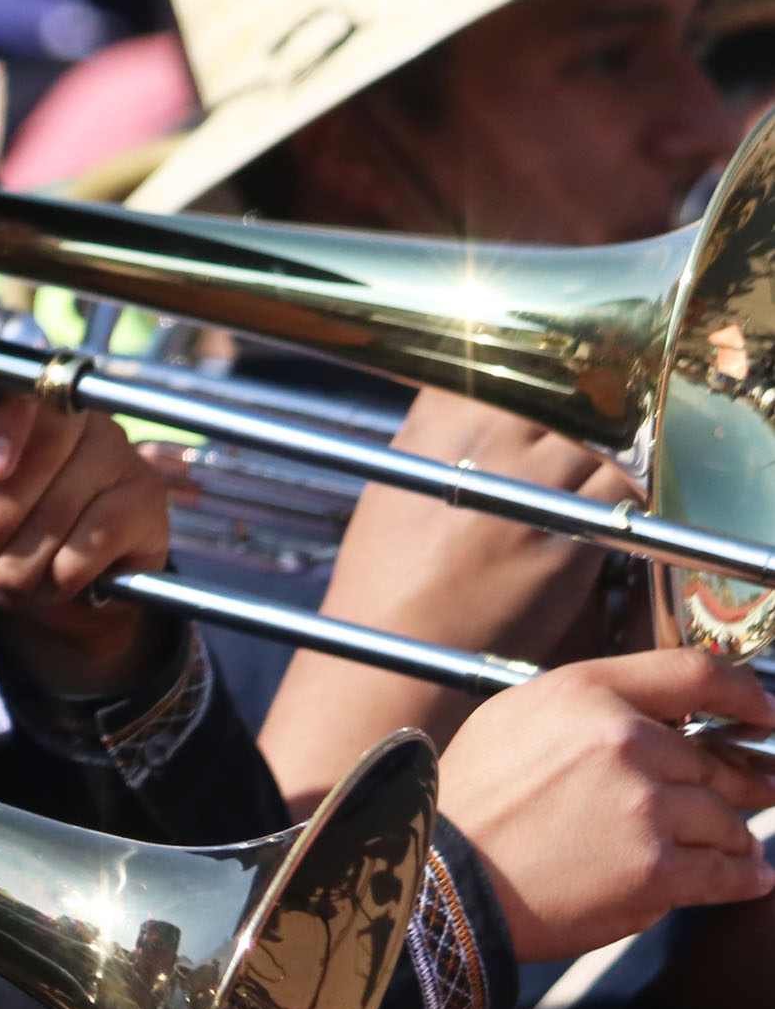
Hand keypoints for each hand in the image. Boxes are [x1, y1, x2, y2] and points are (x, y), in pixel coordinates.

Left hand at [0, 393, 170, 692]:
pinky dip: (67, 569)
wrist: (58, 593)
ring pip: (67, 499)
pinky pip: (101, 532)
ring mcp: (118, 453)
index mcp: (22, 413)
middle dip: (0, 508)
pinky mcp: (146, 497)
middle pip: (46, 446)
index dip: (6, 425)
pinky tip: (55, 582)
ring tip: (7, 583)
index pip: (20, 392)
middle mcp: (78, 420)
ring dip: (27, 554)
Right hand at [327, 392, 632, 663]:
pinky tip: (602, 510)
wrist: (402, 647)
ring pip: (601, 435)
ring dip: (602, 451)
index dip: (525, 373)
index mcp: (437, 421)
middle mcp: (489, 440)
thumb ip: (437, 438)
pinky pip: (623, 487)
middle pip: (562, 391)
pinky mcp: (575, 528)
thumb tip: (474, 408)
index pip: (501, 361)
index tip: (531, 390)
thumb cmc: (386, 580)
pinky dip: (622, 492)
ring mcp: (536, 480)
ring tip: (581, 480)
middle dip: (572, 409)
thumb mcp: (392, 488)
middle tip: (567, 436)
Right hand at [436, 650, 774, 962]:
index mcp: (589, 695)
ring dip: (731, 837)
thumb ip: (591, 707)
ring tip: (725, 849)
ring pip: (728, 820)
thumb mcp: (515, 719)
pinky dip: (743, 878)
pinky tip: (747, 877)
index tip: (765, 714)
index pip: (700, 674)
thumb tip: (658, 717)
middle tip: (746, 795)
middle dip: (737, 785)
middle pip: (718, 761)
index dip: (747, 695)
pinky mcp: (656, 872)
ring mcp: (646, 808)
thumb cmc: (467, 805)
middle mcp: (626, 742)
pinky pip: (726, 873)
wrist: (436, 880)